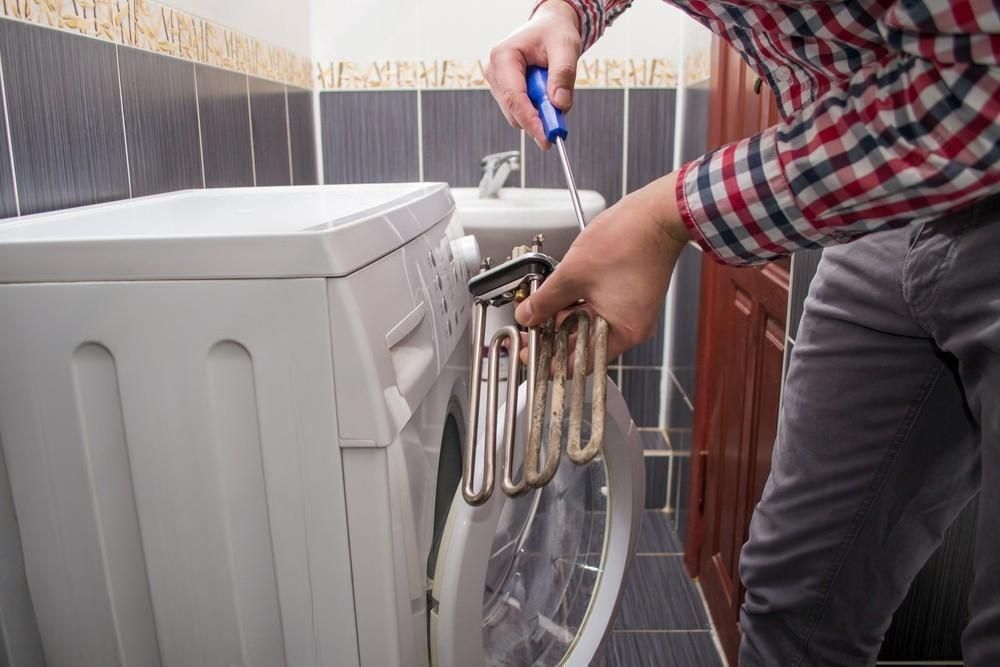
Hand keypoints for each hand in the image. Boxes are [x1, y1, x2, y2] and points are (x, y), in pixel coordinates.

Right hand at [485, 0, 581, 147]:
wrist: (549, 28)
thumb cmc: (554, 32)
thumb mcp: (566, 47)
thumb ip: (563, 75)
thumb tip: (560, 104)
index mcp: (503, 56)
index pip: (513, 97)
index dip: (530, 120)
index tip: (546, 137)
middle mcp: (495, 72)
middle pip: (513, 111)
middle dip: (537, 119)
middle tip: (561, 120)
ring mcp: (498, 83)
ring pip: (517, 115)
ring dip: (539, 112)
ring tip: (555, 91)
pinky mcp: (505, 92)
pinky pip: (521, 111)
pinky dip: (537, 110)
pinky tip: (547, 94)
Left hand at [515, 172, 690, 367]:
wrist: (657, 214)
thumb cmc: (629, 240)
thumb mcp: (573, 274)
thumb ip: (545, 300)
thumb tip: (527, 316)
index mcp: (622, 332)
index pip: (580, 363)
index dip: (549, 361)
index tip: (528, 354)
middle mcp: (630, 327)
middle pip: (583, 343)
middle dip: (553, 334)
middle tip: (528, 327)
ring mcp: (631, 311)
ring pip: (588, 323)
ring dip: (563, 316)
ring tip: (539, 305)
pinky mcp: (629, 295)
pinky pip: (598, 308)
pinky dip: (578, 304)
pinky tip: (559, 293)